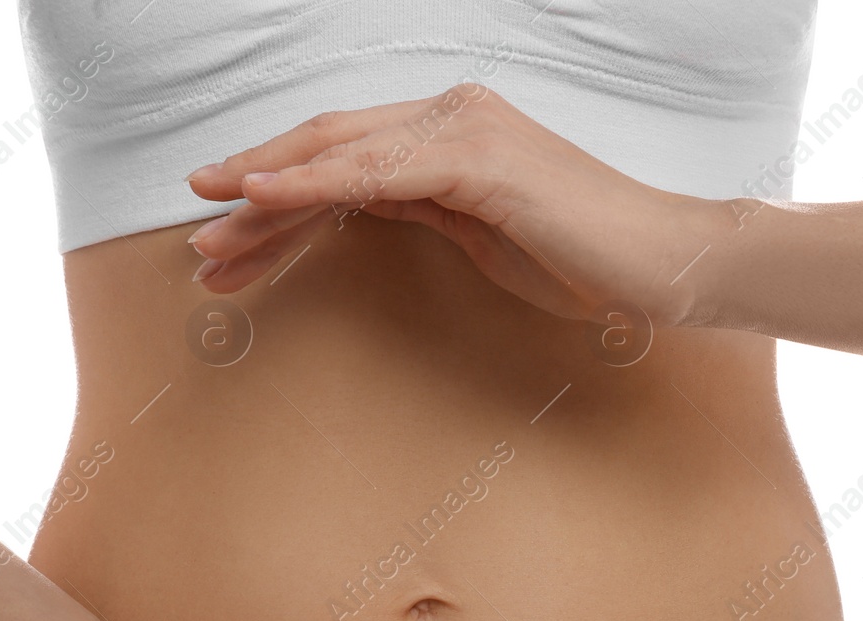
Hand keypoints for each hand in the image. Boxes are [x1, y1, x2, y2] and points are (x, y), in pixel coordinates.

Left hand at [183, 84, 712, 327]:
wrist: (663, 263)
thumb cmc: (583, 258)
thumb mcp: (482, 234)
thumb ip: (422, 209)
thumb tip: (360, 211)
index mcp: (450, 133)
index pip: (344, 160)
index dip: (280, 195)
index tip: (229, 236)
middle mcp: (449, 115)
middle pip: (326, 149)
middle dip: (254, 196)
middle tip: (198, 243)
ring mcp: (462, 129)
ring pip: (336, 155)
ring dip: (265, 197)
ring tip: (209, 238)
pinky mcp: (476, 158)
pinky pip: (374, 171)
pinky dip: (312, 182)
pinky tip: (261, 198)